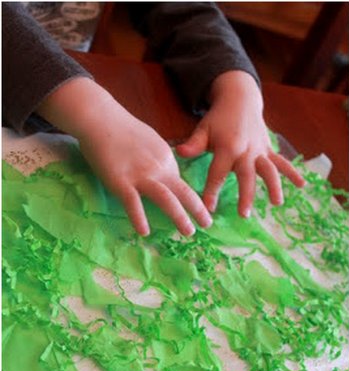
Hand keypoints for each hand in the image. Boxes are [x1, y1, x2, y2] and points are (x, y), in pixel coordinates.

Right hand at [37, 77, 210, 235]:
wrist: (99, 118)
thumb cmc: (121, 129)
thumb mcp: (151, 141)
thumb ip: (159, 159)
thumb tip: (165, 173)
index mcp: (166, 158)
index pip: (178, 182)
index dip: (186, 198)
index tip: (192, 209)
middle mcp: (158, 167)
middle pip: (183, 192)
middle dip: (198, 210)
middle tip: (207, 224)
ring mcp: (140, 175)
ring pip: (166, 199)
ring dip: (180, 217)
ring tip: (189, 232)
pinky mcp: (120, 181)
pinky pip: (133, 203)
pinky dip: (139, 219)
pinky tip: (144, 232)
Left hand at [176, 71, 304, 216]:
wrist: (240, 98)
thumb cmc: (218, 118)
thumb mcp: (204, 128)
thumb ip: (194, 143)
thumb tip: (180, 153)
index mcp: (227, 147)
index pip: (218, 173)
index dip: (212, 190)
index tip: (208, 208)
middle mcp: (246, 150)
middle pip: (246, 176)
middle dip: (246, 195)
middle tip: (244, 214)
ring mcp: (259, 150)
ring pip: (269, 170)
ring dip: (274, 186)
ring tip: (277, 202)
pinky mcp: (268, 150)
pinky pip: (282, 162)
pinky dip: (293, 172)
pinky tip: (302, 185)